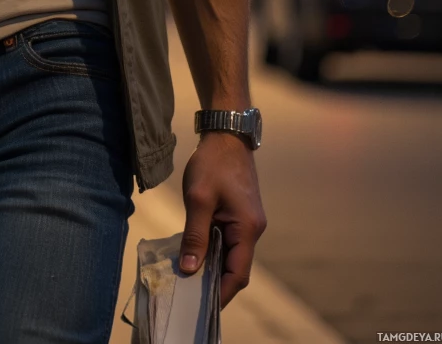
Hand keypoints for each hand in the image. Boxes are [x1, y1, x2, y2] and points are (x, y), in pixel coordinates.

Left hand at [179, 133, 265, 305]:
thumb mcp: (198, 199)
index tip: (202, 306)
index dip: (221, 293)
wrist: (225, 134)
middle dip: (215, 283)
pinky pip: (228, 241)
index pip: (237, 273)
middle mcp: (253, 229)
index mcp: (248, 228)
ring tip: (188, 279)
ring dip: (213, 267)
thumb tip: (189, 269)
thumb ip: (195, 235)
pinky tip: (195, 254)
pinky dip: (213, 251)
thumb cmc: (213, 163)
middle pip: (236, 267)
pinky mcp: (239, 215)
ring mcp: (247, 222)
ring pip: (231, 255)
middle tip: (190, 296)